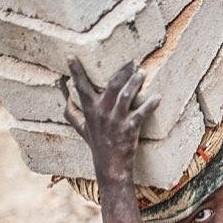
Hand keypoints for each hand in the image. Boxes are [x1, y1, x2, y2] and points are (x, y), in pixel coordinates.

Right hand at [64, 58, 159, 183]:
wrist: (110, 166)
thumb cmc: (97, 145)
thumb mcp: (81, 130)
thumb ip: (72, 115)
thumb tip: (64, 101)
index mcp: (90, 110)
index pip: (81, 87)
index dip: (76, 71)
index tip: (72, 56)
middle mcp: (101, 113)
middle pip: (111, 85)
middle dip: (122, 70)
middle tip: (132, 61)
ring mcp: (116, 120)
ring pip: (126, 95)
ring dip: (135, 82)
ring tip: (142, 72)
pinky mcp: (129, 129)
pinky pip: (141, 113)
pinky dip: (150, 104)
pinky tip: (158, 97)